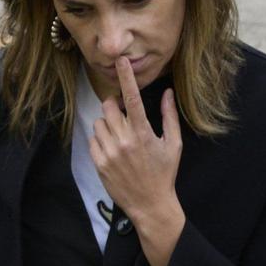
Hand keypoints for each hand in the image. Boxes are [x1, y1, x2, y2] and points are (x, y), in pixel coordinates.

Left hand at [90, 56, 183, 224]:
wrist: (150, 205)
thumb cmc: (164, 174)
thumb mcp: (173, 145)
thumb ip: (169, 117)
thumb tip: (168, 92)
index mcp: (143, 133)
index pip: (132, 97)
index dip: (126, 76)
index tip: (121, 60)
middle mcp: (124, 141)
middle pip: (108, 106)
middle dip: (114, 106)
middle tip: (123, 116)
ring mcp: (109, 153)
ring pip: (99, 122)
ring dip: (107, 124)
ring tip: (120, 137)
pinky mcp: (99, 164)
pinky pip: (92, 140)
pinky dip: (101, 139)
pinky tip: (113, 149)